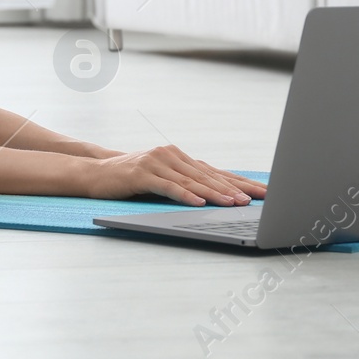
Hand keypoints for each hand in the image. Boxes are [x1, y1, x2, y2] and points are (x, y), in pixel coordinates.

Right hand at [86, 145, 267, 204]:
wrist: (96, 172)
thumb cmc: (131, 178)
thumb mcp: (161, 177)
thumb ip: (184, 181)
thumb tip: (216, 195)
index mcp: (179, 156)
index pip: (215, 171)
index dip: (239, 181)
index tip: (262, 192)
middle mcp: (171, 155)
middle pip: (208, 175)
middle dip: (235, 188)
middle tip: (257, 199)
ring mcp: (156, 162)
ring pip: (192, 181)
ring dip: (215, 194)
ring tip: (234, 203)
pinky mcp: (142, 173)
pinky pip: (168, 187)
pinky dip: (185, 195)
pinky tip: (199, 203)